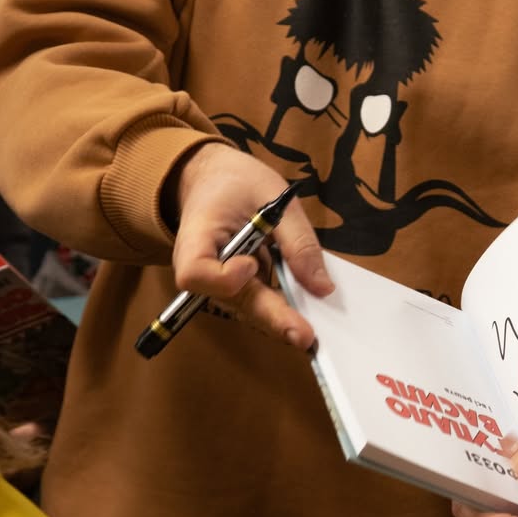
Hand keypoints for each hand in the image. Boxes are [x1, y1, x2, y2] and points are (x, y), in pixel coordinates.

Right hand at [167, 144, 331, 348]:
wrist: (213, 180)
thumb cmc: (236, 182)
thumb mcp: (273, 196)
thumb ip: (297, 241)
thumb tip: (321, 288)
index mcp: (195, 239)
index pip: (196, 273)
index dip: (223, 278)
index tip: (250, 264)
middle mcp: (201, 269)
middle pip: (232, 300)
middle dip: (271, 316)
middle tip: (304, 335)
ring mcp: (218, 283)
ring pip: (249, 308)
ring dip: (280, 318)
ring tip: (311, 332)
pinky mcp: (237, 287)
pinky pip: (259, 302)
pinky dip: (283, 307)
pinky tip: (309, 315)